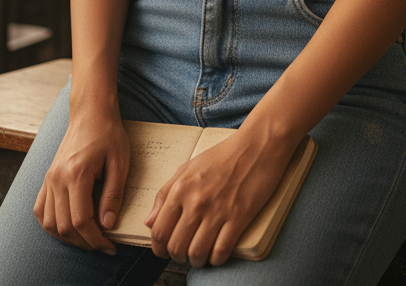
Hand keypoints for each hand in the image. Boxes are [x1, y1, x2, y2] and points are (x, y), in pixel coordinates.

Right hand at [34, 110, 129, 253]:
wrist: (91, 112)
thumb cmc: (109, 134)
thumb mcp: (120, 162)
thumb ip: (112, 194)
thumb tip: (107, 225)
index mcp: (76, 174)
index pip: (81, 221)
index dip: (96, 240)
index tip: (110, 247)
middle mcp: (57, 178)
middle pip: (64, 226)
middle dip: (84, 242)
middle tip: (103, 244)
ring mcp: (49, 178)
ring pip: (49, 223)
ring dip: (67, 236)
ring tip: (88, 237)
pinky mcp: (47, 177)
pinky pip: (40, 210)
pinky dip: (52, 224)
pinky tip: (68, 225)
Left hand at [144, 130, 295, 266]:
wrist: (257, 145)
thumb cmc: (223, 155)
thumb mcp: (188, 168)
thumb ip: (165, 194)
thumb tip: (148, 222)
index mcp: (181, 188)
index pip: (159, 231)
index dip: (159, 248)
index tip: (165, 251)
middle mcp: (196, 201)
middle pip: (176, 247)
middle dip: (178, 257)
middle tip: (184, 254)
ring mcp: (218, 210)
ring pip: (197, 254)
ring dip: (196, 261)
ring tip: (200, 255)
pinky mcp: (239, 217)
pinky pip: (221, 251)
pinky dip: (217, 259)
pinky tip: (217, 254)